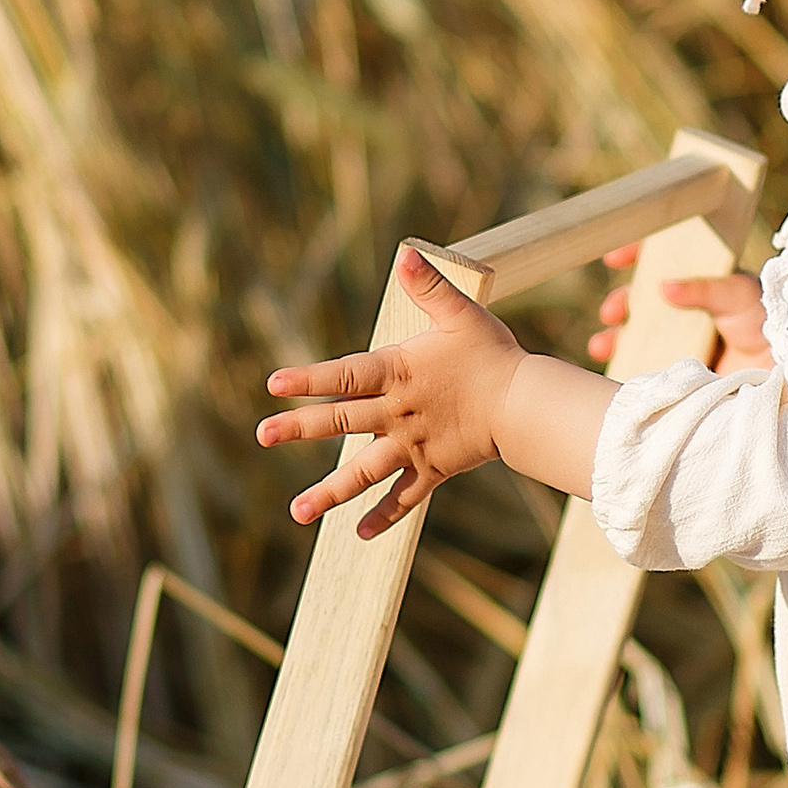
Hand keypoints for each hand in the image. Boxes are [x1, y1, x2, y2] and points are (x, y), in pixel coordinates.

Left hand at [259, 247, 525, 539]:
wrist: (525, 405)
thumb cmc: (493, 355)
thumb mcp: (461, 314)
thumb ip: (430, 287)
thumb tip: (407, 255)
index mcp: (397, 374)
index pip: (343, 375)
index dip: (308, 379)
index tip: (273, 385)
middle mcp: (397, 413)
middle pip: (340, 421)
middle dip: (299, 429)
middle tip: (262, 436)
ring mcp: (412, 445)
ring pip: (363, 471)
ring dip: (329, 492)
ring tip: (297, 511)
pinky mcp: (433, 469)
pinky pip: (404, 497)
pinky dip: (383, 515)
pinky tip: (360, 532)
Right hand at [588, 243, 775, 373]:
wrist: (786, 375)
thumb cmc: (770, 326)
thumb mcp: (740, 295)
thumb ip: (705, 289)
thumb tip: (664, 285)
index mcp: (703, 283)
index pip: (664, 260)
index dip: (638, 255)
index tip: (615, 258)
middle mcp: (688, 311)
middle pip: (642, 301)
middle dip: (622, 304)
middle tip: (613, 312)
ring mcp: (682, 343)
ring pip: (637, 335)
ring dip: (614, 337)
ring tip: (603, 345)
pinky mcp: (680, 373)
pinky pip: (646, 367)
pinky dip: (626, 366)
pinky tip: (615, 368)